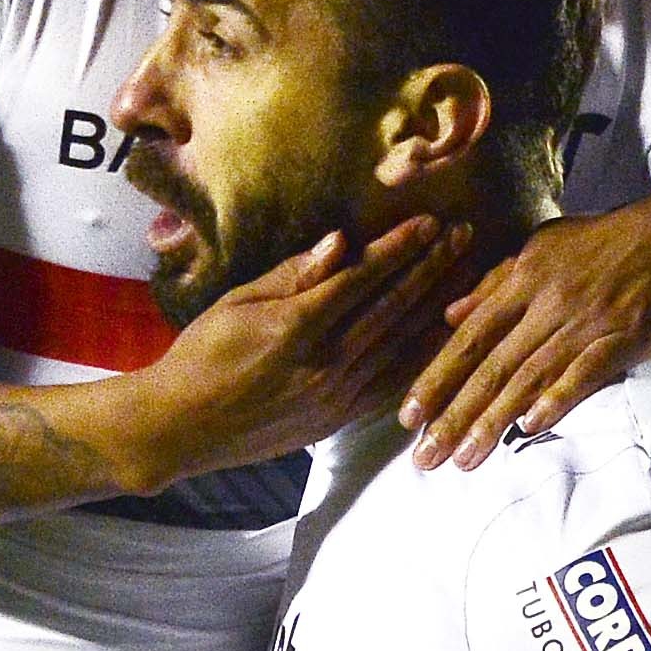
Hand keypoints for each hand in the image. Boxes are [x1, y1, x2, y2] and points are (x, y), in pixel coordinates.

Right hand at [111, 218, 463, 490]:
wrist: (181, 428)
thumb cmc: (200, 357)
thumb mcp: (236, 303)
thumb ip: (293, 274)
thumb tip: (341, 242)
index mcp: (295, 327)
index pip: (361, 278)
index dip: (400, 248)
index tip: (431, 222)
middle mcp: (324, 363)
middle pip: (392, 307)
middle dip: (432, 268)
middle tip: (466, 237)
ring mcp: (336, 395)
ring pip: (401, 344)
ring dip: (436, 307)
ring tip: (469, 276)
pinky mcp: (338, 419)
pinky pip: (392, 383)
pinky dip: (422, 357)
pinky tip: (446, 336)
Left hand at [401, 190, 650, 468]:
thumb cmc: (607, 243)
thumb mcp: (544, 249)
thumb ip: (496, 284)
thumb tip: (449, 314)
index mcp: (524, 280)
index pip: (469, 337)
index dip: (437, 378)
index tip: (408, 417)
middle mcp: (548, 302)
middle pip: (491, 366)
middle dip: (454, 415)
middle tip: (424, 457)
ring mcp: (587, 320)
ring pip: (530, 377)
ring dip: (494, 421)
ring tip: (464, 459)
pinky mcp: (625, 336)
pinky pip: (585, 371)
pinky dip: (557, 398)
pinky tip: (529, 427)